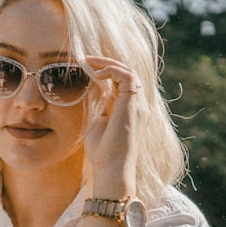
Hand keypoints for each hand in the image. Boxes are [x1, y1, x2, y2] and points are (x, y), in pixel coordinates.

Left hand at [83, 55, 142, 191]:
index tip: (87, 67)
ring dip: (108, 63)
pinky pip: (127, 76)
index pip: (124, 81)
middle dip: (107, 62)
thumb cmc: (103, 151)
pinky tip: (96, 75)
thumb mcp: (98, 122)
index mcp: (131, 109)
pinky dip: (112, 71)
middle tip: (86, 59)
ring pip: (129, 71)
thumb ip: (99, 106)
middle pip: (128, 72)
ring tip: (89, 62)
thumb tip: (93, 90)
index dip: (108, 71)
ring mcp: (138, 104)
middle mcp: (139, 105)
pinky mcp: (133, 105)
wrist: (111, 167)